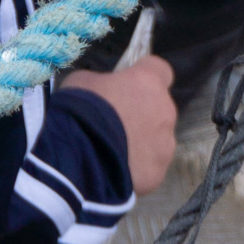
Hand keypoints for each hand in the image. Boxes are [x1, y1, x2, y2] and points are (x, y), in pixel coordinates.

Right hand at [61, 53, 175, 194]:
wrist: (77, 156)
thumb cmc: (80, 109)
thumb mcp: (82, 81)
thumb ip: (102, 83)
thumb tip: (105, 92)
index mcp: (148, 83)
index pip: (161, 70)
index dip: (145, 77)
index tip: (129, 85)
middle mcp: (165, 111)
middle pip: (159, 109)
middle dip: (141, 115)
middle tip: (115, 125)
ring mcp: (165, 145)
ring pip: (157, 141)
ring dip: (141, 143)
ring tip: (112, 153)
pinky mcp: (158, 173)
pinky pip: (149, 167)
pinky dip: (135, 168)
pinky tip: (114, 170)